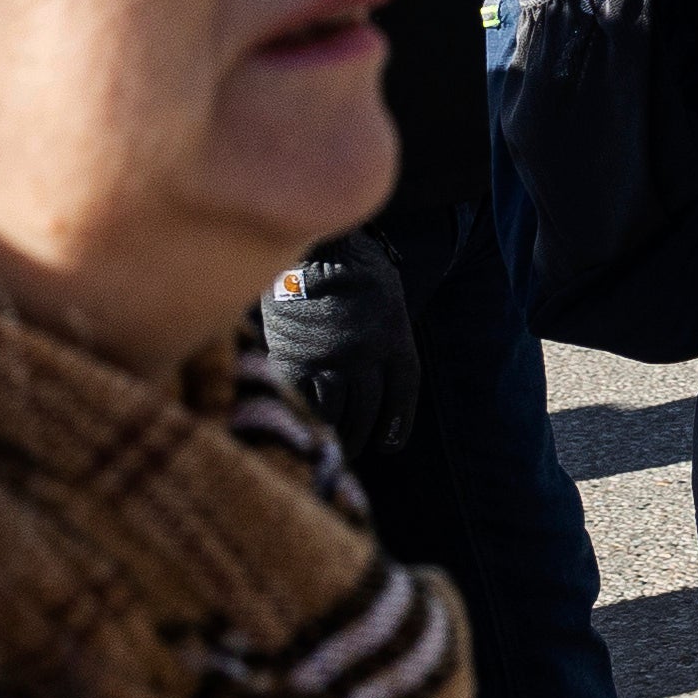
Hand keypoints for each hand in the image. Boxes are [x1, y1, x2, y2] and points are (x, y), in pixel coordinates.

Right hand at [257, 233, 417, 452]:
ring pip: (336, 413)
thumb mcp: (387, 296)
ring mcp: (330, 359)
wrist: (308, 248)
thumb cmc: (352, 267)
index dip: (397, 423)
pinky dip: (307, 415)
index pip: (402, 394)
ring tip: (330, 443)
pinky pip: (304, 402)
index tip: (390, 443)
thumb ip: (388, 335)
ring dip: (334, 432)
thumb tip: (382, 372)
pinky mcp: (294, 361)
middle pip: (369, 410)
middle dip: (363, 434)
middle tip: (355, 449)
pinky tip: (305, 422)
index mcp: (395, 338)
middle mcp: (367, 355)